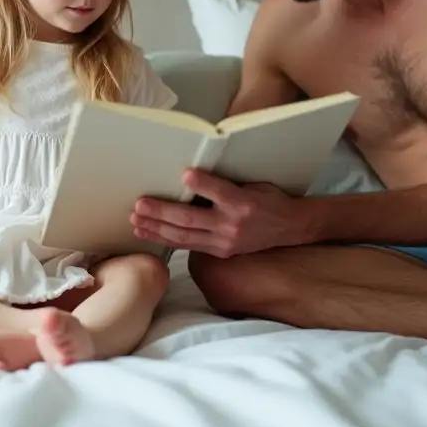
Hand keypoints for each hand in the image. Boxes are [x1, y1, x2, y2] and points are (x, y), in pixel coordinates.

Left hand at [130, 168, 302, 257]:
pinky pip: (188, 245)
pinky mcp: (220, 252)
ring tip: (136, 221)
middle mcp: (232, 225)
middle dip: (162, 212)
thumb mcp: (254, 185)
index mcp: (243, 203)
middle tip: (140, 204)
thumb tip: (191, 174)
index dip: (202, 183)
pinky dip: (166, 239)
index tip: (185, 173)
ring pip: (184, 236)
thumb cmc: (269, 199)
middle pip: (191, 219)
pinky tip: (149, 233)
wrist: (290, 228)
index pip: (219, 192)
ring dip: (157, 229)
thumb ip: (226, 184)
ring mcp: (224, 242)